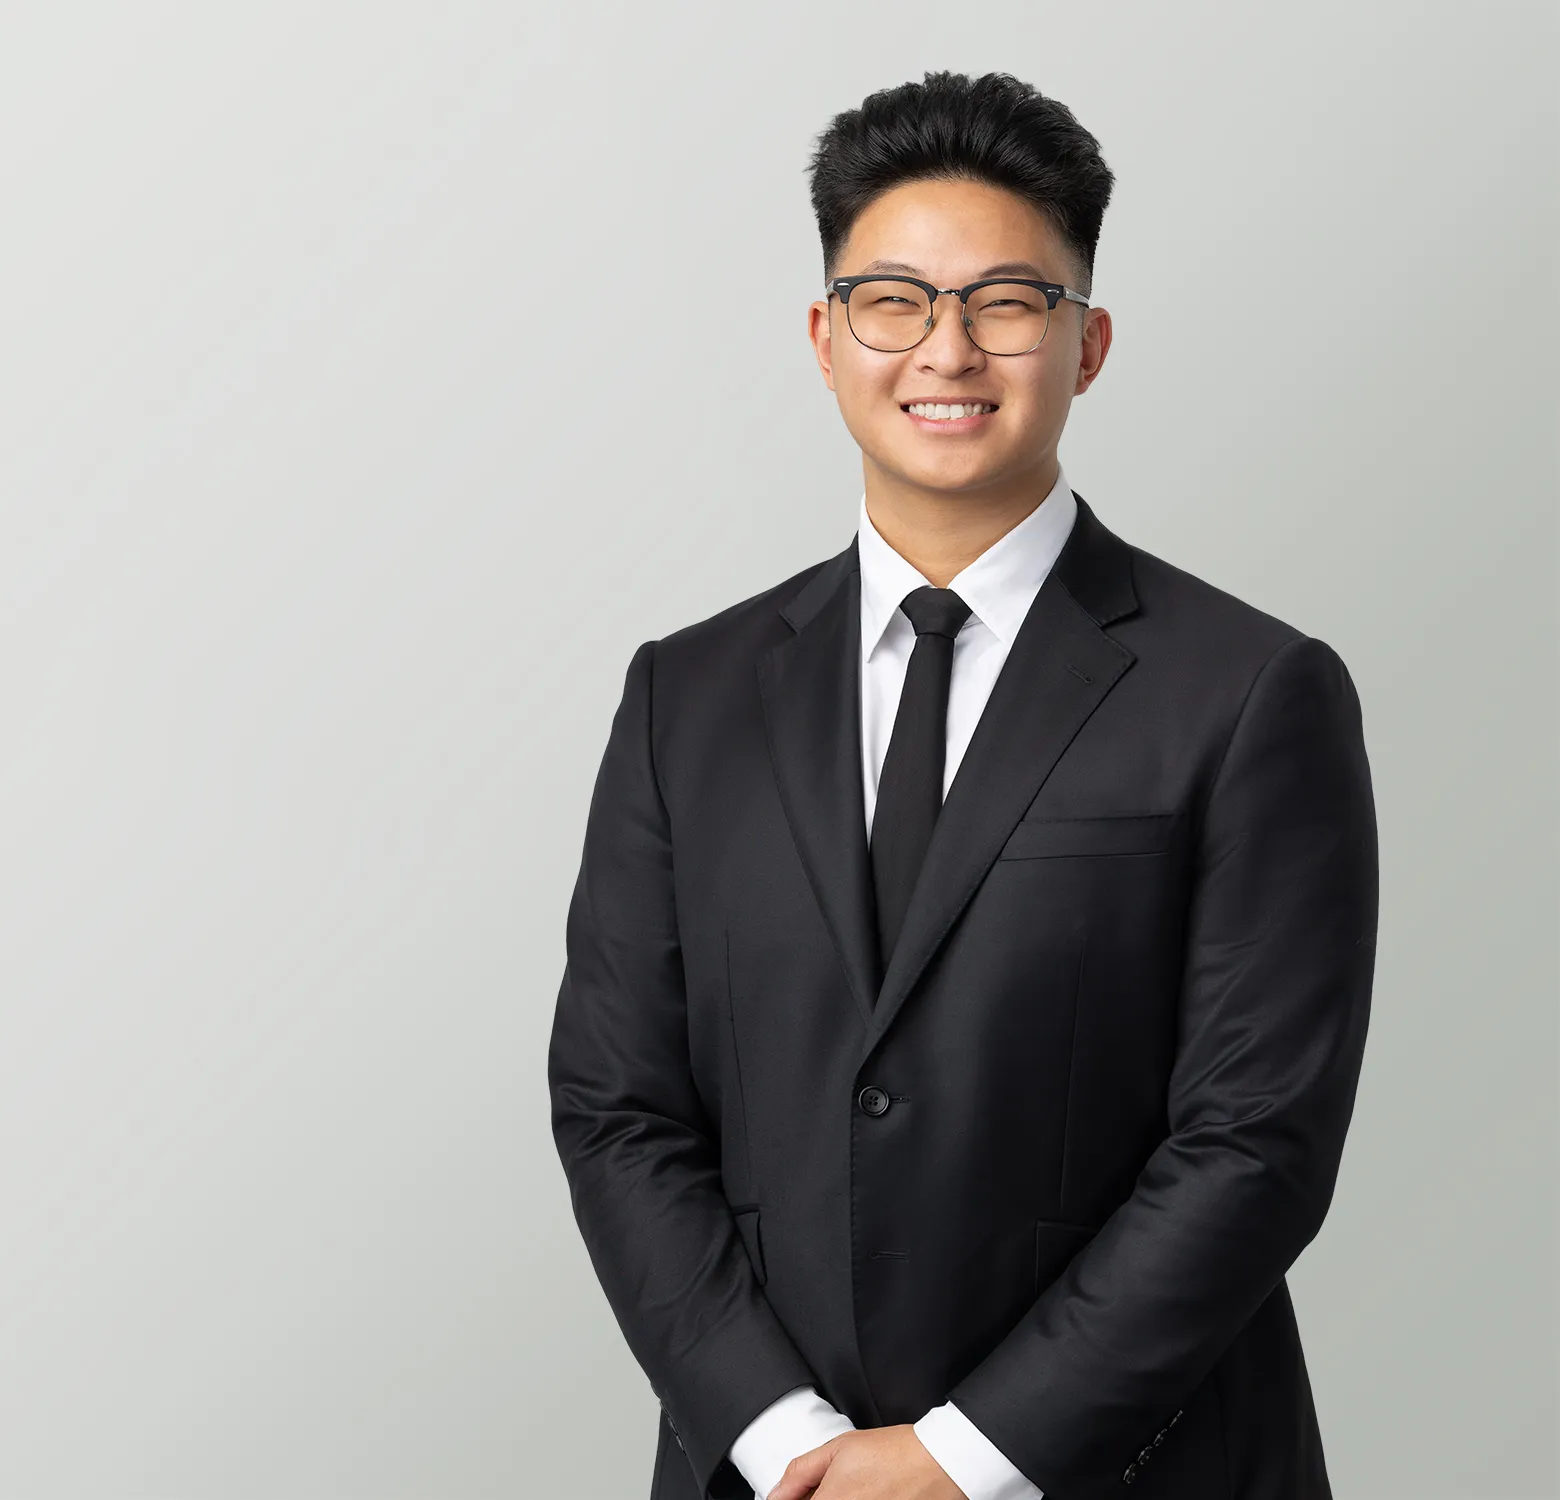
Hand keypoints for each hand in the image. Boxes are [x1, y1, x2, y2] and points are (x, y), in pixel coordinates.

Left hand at [765, 1425, 967, 1499]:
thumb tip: (776, 1494)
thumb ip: (800, 1472)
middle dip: (819, 1498)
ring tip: (855, 1489)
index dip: (796, 1499)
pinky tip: (868, 1496)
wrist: (938, 1463)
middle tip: (838, 1488)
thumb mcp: (839, 1448)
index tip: (804, 1492)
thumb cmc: (894, 1453)